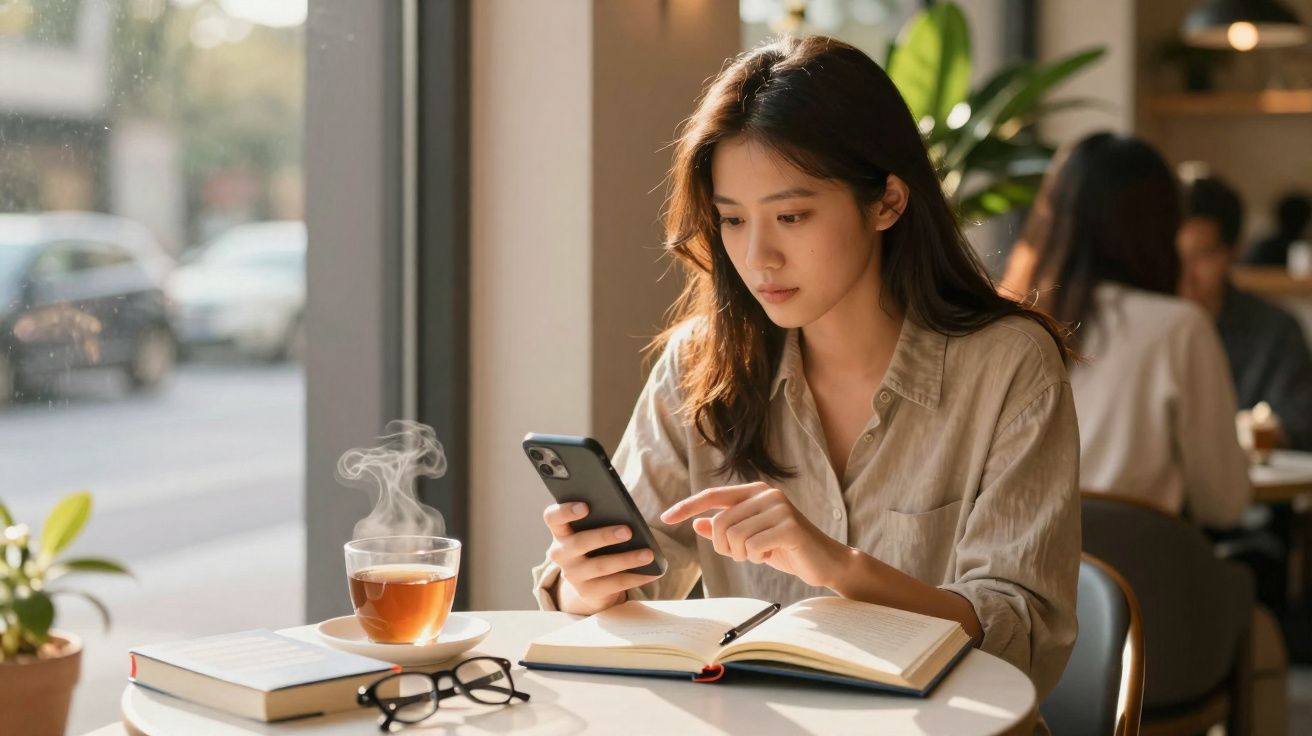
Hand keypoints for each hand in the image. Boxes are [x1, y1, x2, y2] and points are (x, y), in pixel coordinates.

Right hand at [542, 502, 659, 614]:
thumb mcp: (591, 529)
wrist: (589, 580)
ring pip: (600, 566)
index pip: (553, 517)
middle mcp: (561, 553)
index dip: (566, 511)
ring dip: (626, 559)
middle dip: (604, 536)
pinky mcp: (587, 592)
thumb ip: (600, 516)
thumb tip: (625, 509)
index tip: (586, 506)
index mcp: (560, 531)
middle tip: (627, 531)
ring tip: (648, 554)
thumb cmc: (595, 542)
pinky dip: (634, 578)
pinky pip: (613, 585)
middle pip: (579, 543)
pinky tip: (651, 573)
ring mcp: (572, 575)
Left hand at [660, 482, 844, 588]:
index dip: (687, 506)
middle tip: (747, 554)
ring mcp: (779, 507)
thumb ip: (726, 531)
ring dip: (743, 554)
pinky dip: (757, 557)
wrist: (824, 562)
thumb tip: (698, 525)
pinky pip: (752, 546)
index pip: (712, 495)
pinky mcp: (789, 525)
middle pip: (720, 523)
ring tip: (763, 552)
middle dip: (726, 547)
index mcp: (754, 492)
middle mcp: (765, 493)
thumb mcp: (750, 540)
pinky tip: (773, 554)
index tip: (665, 516)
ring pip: (734, 536)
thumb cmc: (787, 549)